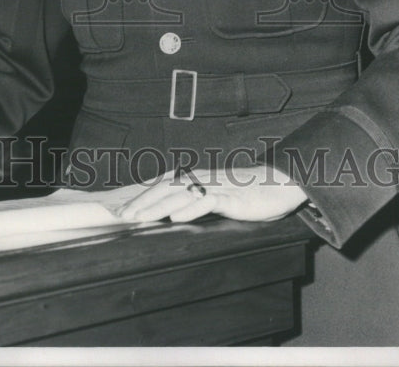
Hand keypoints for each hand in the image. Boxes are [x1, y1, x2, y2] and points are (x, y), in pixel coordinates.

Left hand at [116, 165, 307, 224]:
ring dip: (157, 208)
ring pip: (180, 195)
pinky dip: (190, 210)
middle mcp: (201, 180)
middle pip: (165, 190)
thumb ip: (197, 200)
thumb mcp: (217, 196)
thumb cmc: (247, 192)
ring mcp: (214, 187)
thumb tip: (173, 213)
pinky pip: (207, 202)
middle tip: (122, 217)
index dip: (142, 197)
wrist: (277, 183)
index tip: (123, 210)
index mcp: (196, 179)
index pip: (162, 186)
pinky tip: (177, 219)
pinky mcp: (230, 197)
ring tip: (139, 219)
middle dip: (142, 203)